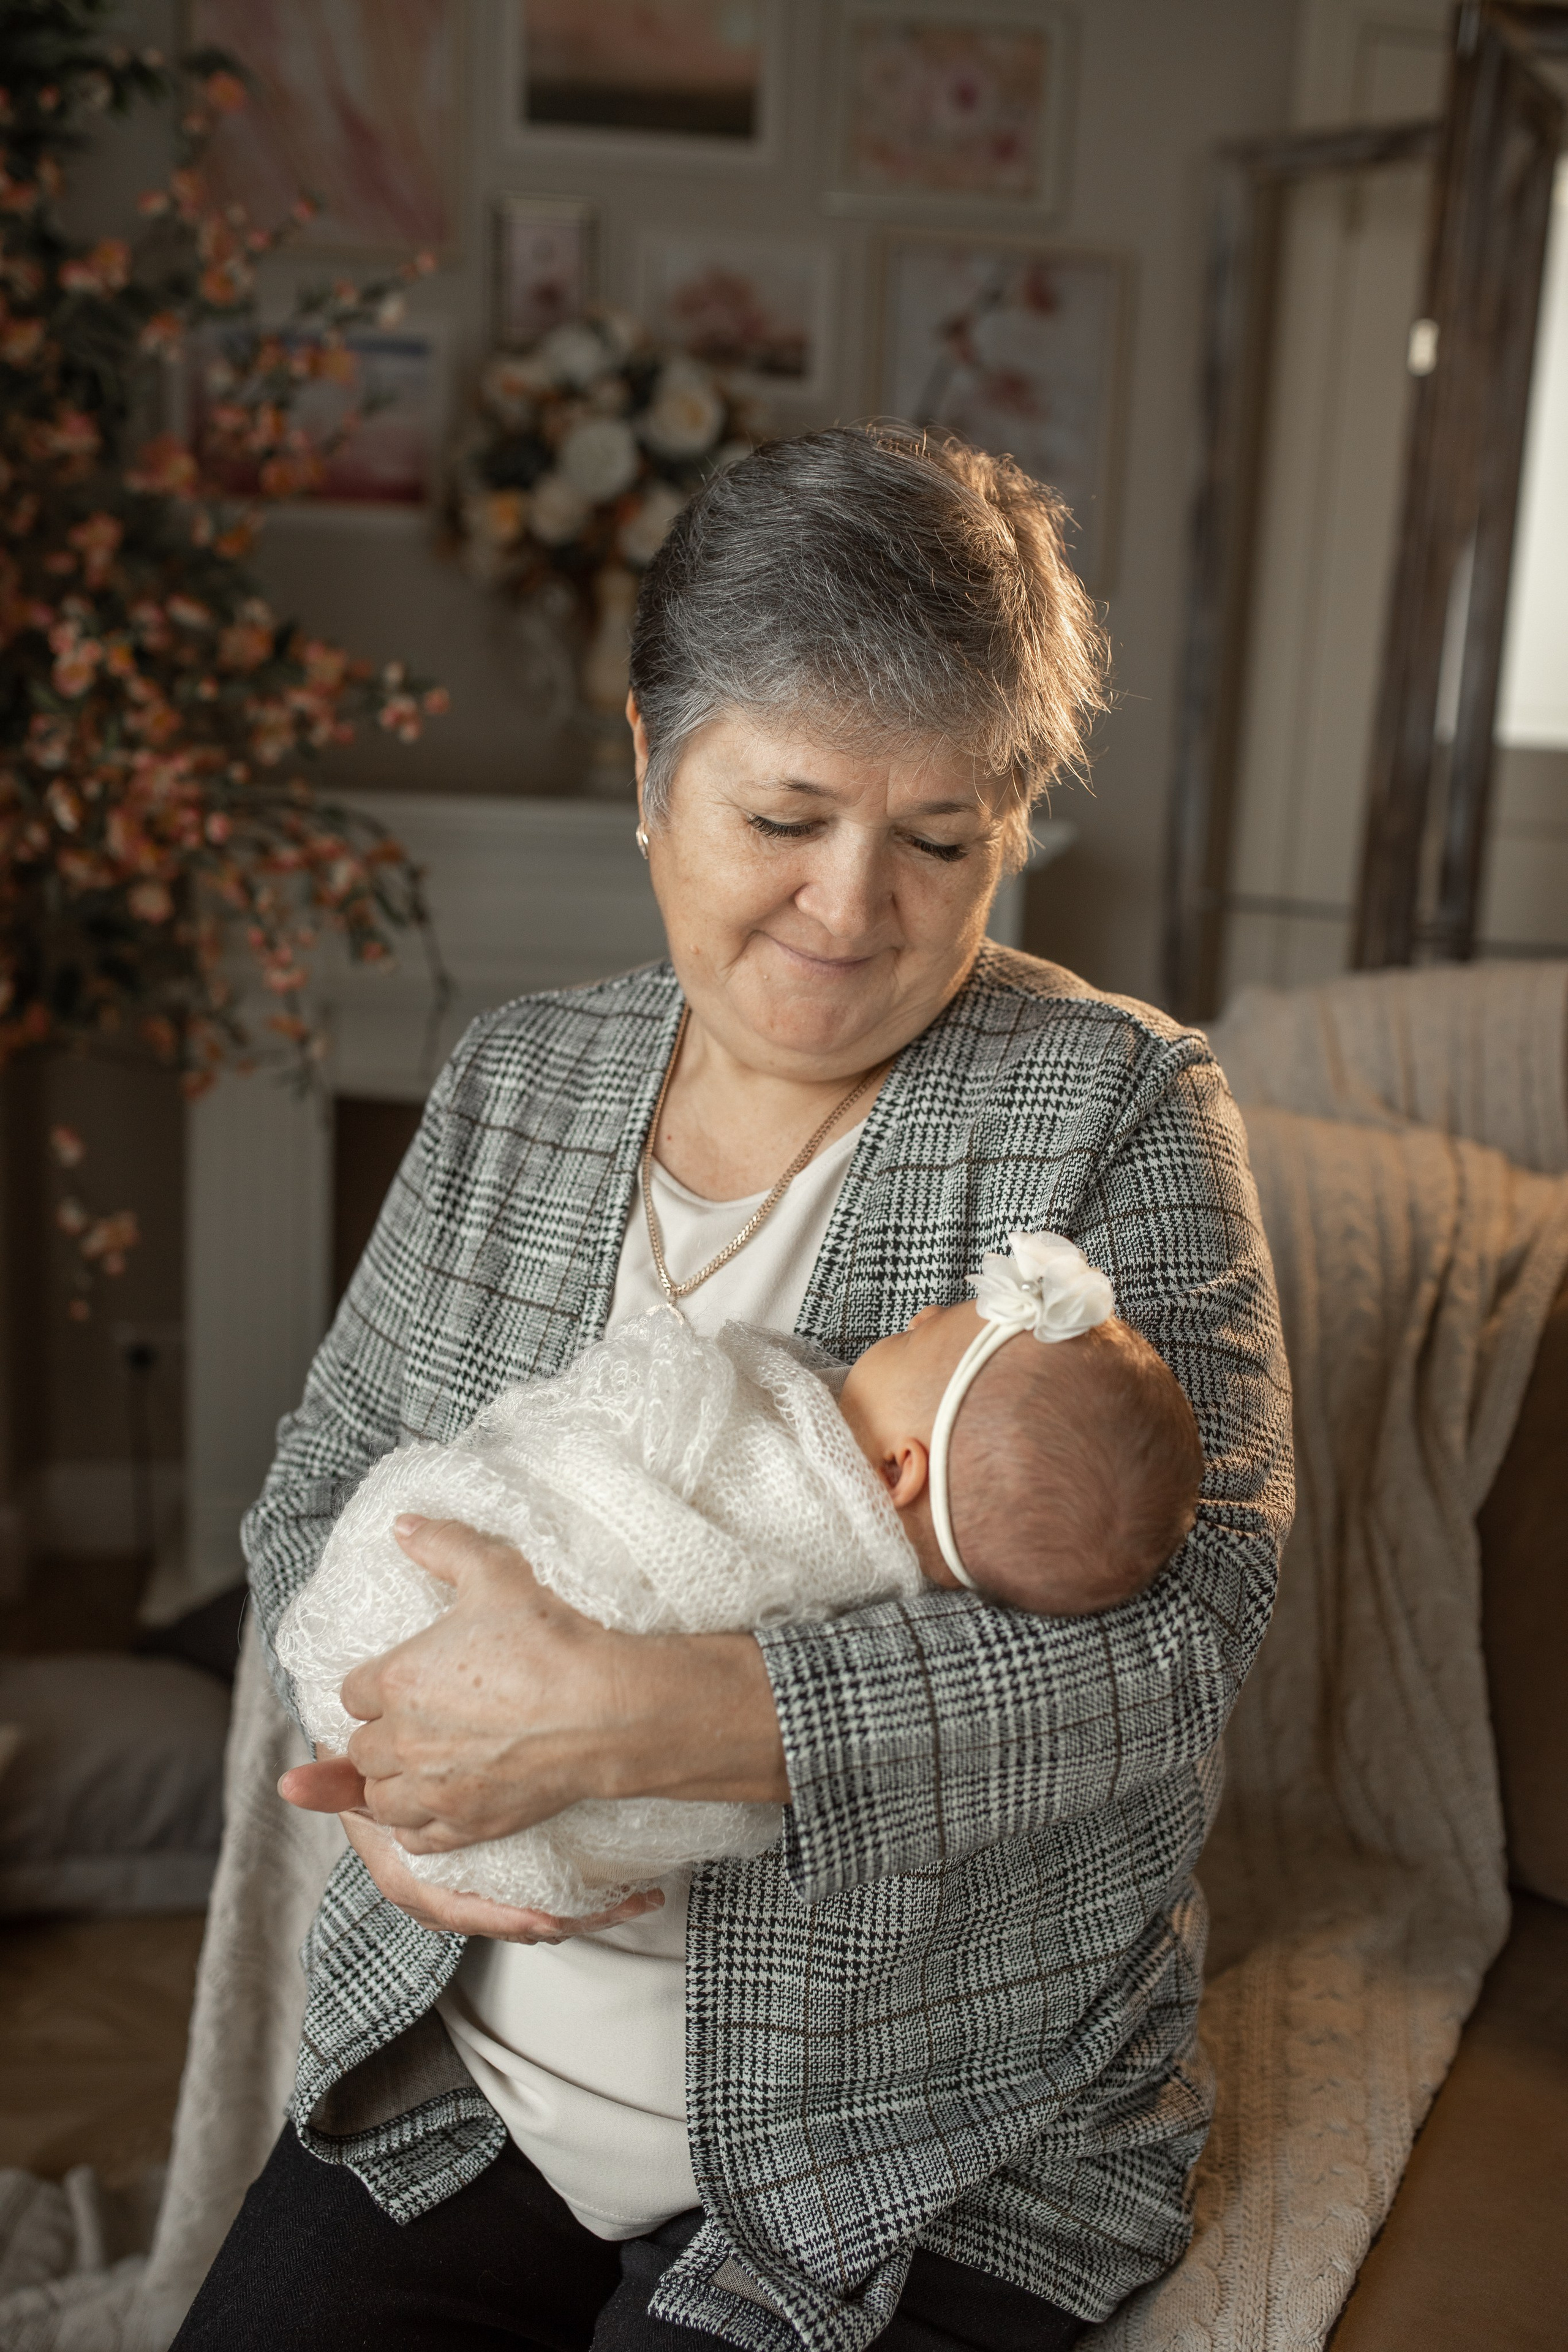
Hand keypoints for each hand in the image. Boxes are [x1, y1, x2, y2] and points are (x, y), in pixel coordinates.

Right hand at [277, 1756, 666, 1944]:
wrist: (375, 1758)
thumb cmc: (367, 1766)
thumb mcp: (353, 1770)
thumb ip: (333, 1779)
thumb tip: (291, 1783)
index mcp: (405, 1875)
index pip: (453, 1910)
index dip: (503, 1921)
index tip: (551, 1921)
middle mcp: (440, 1890)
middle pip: (506, 1921)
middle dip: (564, 1919)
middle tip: (622, 1907)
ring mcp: (472, 1883)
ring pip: (530, 1912)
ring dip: (584, 1909)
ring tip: (634, 1900)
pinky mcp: (498, 1867)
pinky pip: (540, 1889)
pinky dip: (580, 1891)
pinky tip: (623, 1888)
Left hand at [287, 1513, 786, 1854]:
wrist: (604, 1709)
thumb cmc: (548, 1639)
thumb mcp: (495, 1572)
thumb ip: (442, 1545)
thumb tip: (403, 1524)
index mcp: (396, 1680)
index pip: (352, 1692)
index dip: (374, 1684)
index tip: (397, 1681)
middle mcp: (403, 1742)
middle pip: (360, 1749)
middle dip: (379, 1734)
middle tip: (409, 1722)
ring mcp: (434, 1789)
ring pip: (378, 1799)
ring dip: (389, 1783)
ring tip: (413, 1768)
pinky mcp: (467, 1823)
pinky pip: (415, 1839)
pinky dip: (414, 1826)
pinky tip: (431, 1807)